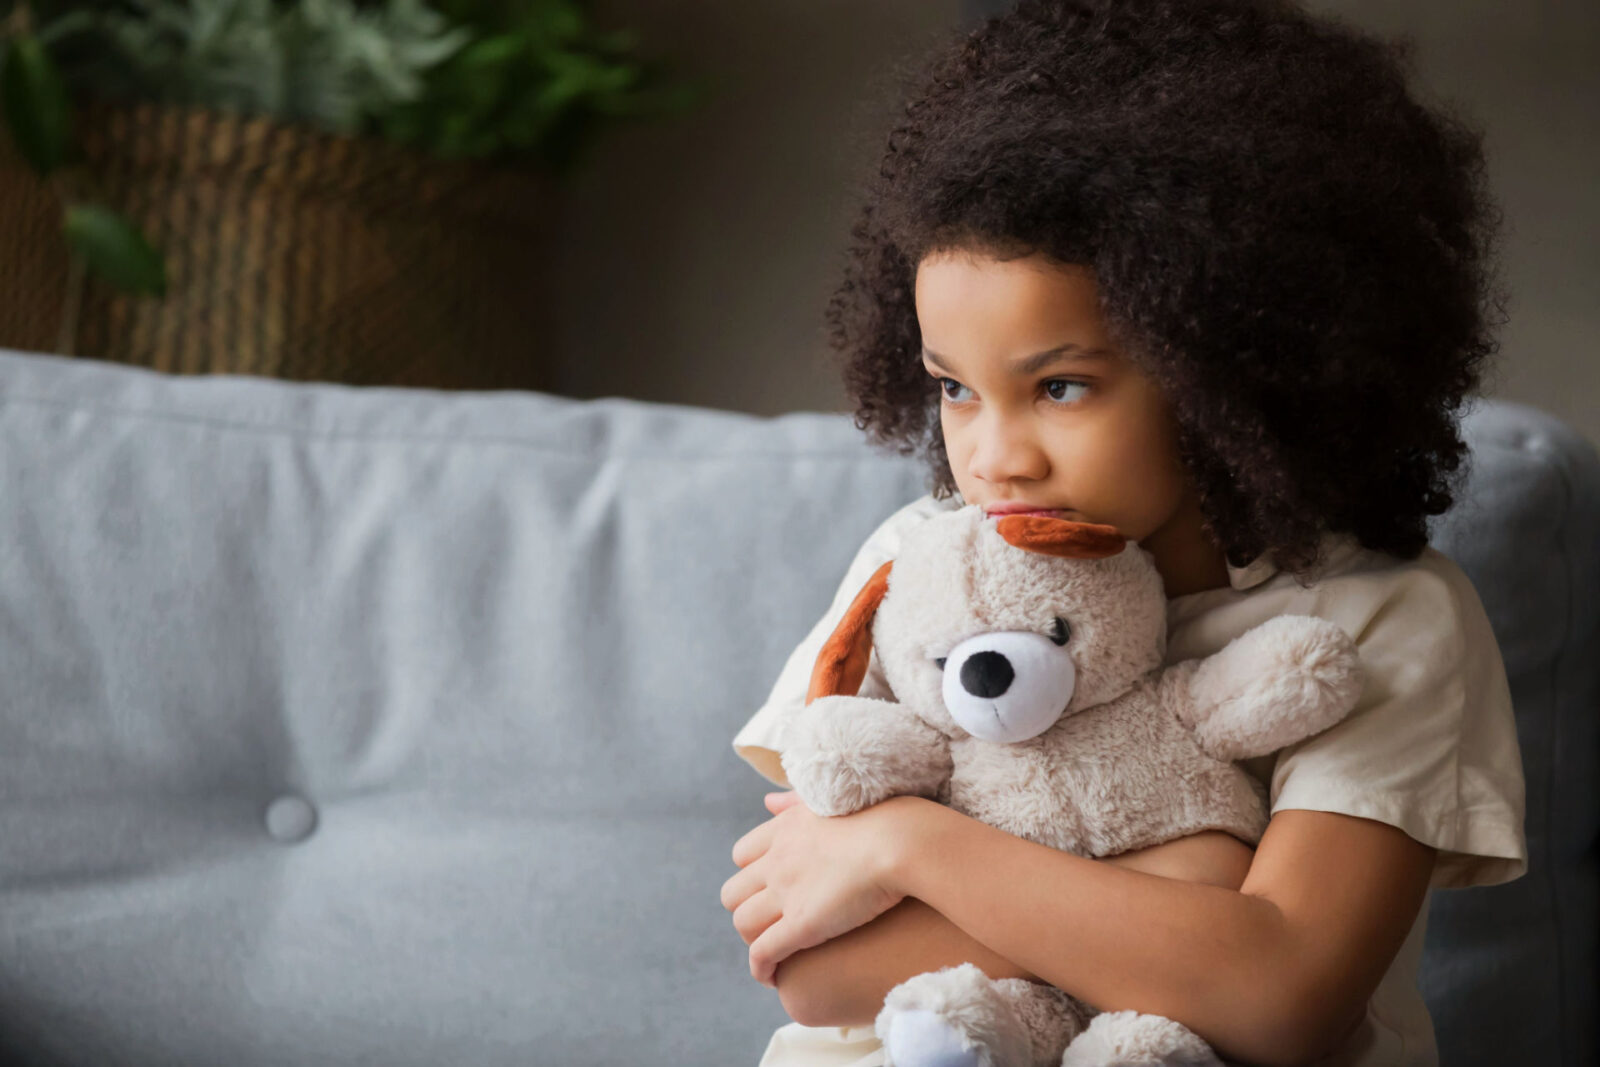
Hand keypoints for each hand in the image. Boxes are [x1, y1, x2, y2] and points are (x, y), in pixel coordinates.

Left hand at [721, 789, 913, 987]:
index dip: (752, 875)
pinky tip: (772, 977)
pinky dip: (761, 968)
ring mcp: (786, 893)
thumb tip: (767, 801)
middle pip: (734, 892)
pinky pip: (763, 953)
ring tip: (774, 952)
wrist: (900, 841)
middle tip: (770, 923)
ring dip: (754, 940)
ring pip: (743, 924)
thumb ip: (794, 801)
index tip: (769, 889)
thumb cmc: (882, 817)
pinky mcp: (802, 925)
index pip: (741, 856)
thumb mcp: (828, 800)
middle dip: (747, 909)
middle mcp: (777, 860)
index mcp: (784, 829)